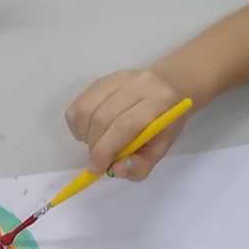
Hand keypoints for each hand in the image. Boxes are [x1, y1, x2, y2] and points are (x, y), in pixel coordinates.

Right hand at [64, 68, 188, 180]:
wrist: (170, 87)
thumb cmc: (166, 122)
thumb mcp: (161, 149)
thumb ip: (141, 165)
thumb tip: (115, 170)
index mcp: (158, 102)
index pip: (124, 126)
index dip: (105, 150)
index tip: (97, 168)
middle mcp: (138, 84)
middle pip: (102, 118)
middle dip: (95, 146)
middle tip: (98, 159)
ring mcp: (118, 78)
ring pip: (86, 109)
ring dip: (85, 135)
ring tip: (96, 144)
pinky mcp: (104, 78)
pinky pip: (80, 103)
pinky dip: (77, 124)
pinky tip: (89, 131)